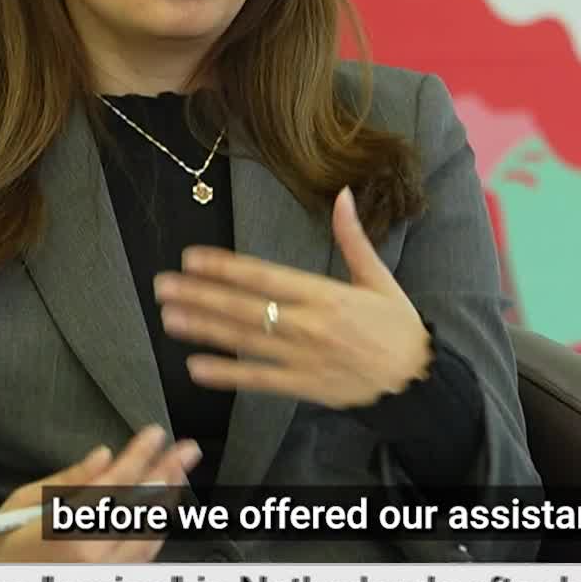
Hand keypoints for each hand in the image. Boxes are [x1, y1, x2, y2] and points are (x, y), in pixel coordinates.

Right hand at [0, 425, 200, 563]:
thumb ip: (69, 481)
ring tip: (178, 473)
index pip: (116, 484)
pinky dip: (156, 529)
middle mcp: (93, 557)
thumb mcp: (21, 505)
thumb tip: (104, 457)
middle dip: (167, 474)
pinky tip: (163, 510)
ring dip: (167, 501)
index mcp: (68, 531)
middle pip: (142, 508)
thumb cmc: (1, 549)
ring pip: (149, 534)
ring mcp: (105, 575)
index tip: (155, 434)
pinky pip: (143, 556)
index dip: (140, 455)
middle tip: (187, 450)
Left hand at [154, 186, 432, 408]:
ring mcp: (304, 359)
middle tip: (163, 287)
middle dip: (200, 296)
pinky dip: (226, 375)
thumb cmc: (398, 326)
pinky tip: (195, 367)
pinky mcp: (304, 387)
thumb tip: (343, 193)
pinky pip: (258, 380)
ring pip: (244, 342)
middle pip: (244, 308)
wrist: (417, 381)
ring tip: (169, 318)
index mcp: (326, 294)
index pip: (264, 277)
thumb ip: (353, 238)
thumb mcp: (379, 278)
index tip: (191, 258)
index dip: (225, 268)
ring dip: (203, 330)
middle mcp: (310, 325)